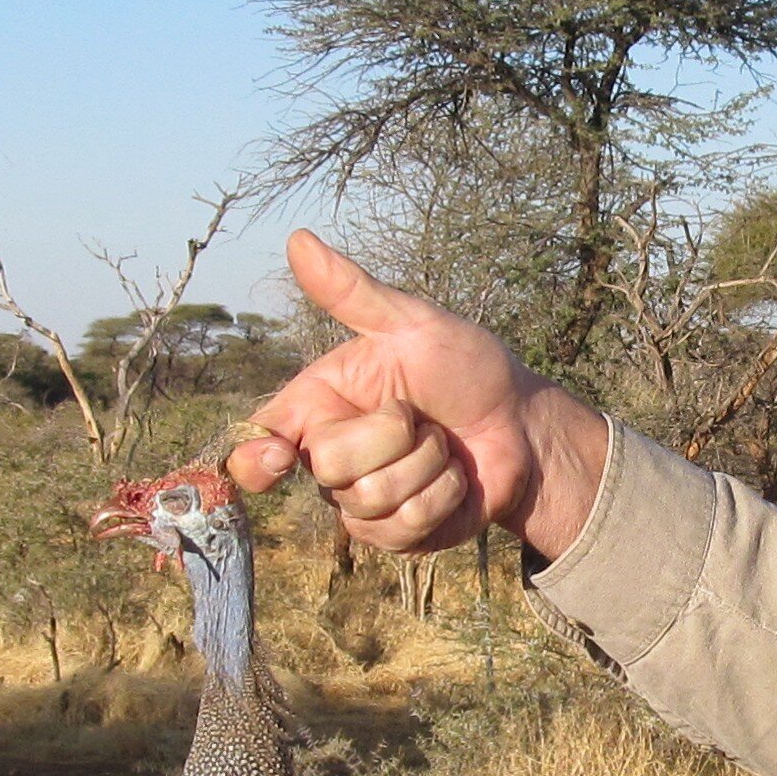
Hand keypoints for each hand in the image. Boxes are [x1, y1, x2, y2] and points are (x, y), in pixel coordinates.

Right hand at [228, 232, 610, 559]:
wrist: (520, 423)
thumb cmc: (465, 368)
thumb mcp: (413, 323)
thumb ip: (353, 292)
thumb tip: (298, 240)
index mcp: (318, 405)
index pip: (259, 441)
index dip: (255, 457)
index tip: (278, 457)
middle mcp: (329, 457)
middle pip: (328, 468)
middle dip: (392, 437)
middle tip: (420, 416)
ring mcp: (361, 503)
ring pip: (369, 502)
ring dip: (426, 466)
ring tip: (442, 444)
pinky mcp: (396, 536)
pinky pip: (403, 528)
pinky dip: (442, 497)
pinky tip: (455, 479)